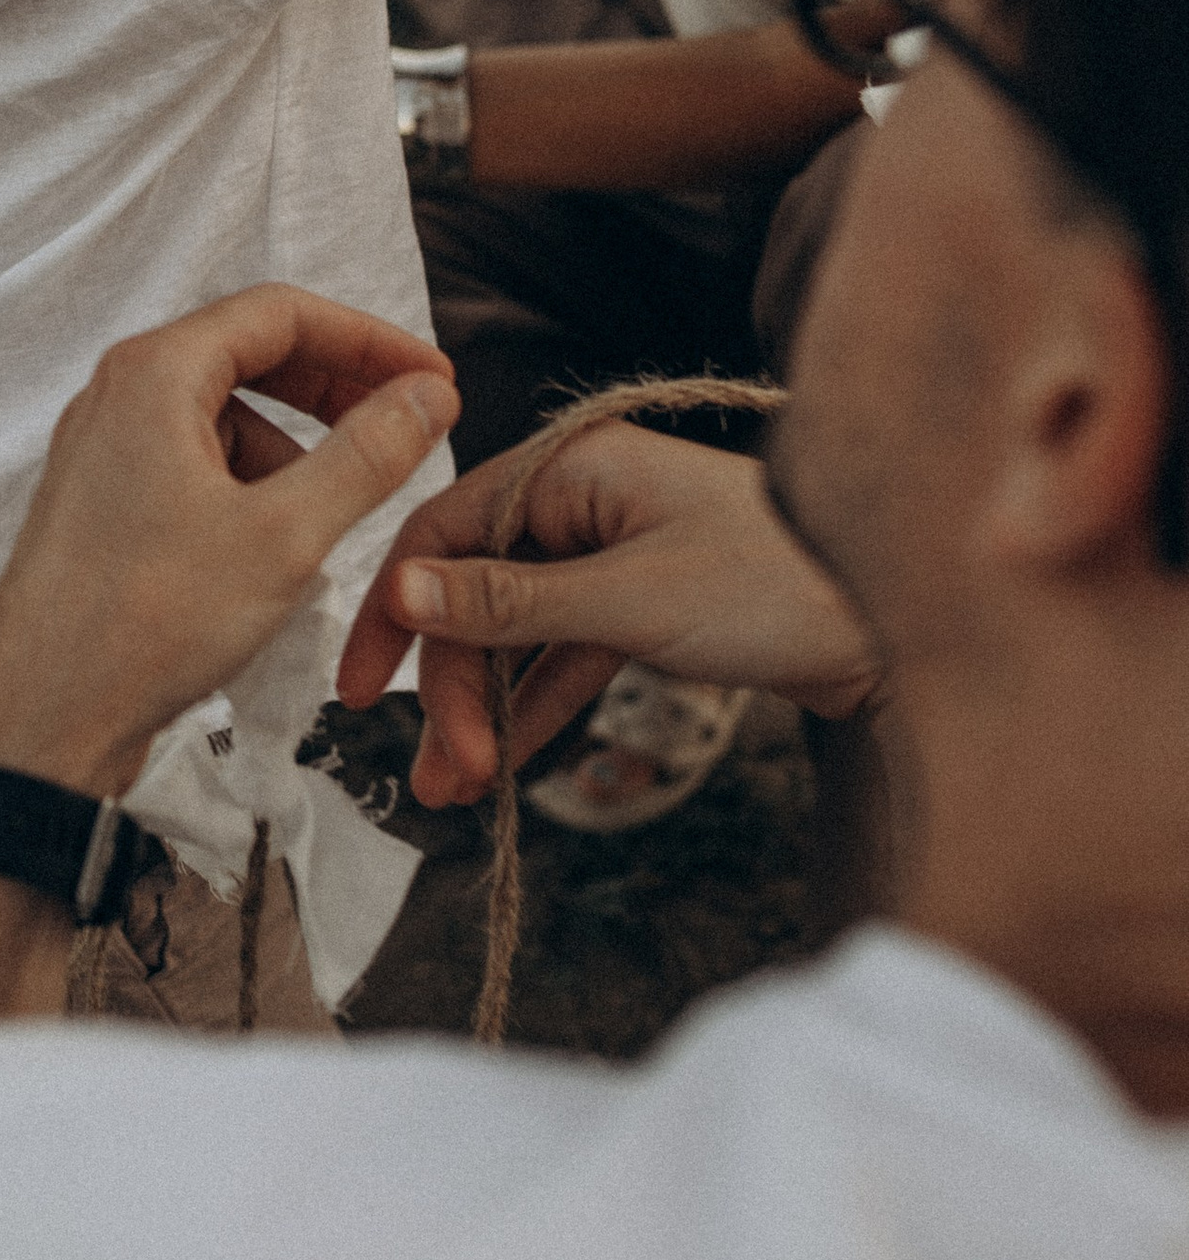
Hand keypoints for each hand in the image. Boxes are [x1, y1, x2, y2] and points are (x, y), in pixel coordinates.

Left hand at [0, 286, 456, 796]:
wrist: (42, 718)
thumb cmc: (145, 622)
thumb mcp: (285, 534)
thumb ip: (366, 455)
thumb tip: (426, 396)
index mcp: (154, 374)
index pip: (280, 313)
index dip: (368, 339)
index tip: (430, 376)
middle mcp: (119, 398)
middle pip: (250, 357)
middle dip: (335, 389)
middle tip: (404, 425)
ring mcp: (105, 452)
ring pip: (224, 420)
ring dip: (293, 450)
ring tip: (338, 512)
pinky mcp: (104, 507)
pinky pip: (194, 470)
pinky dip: (249, 491)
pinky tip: (278, 552)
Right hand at [335, 425, 881, 808]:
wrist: (902, 624)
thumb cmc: (779, 588)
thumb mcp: (630, 600)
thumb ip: (511, 603)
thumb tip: (401, 589)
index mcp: (572, 467)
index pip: (445, 531)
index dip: (395, 612)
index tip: (358, 691)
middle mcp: (584, 499)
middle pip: (477, 593)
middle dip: (455, 687)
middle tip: (444, 774)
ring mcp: (615, 552)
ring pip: (519, 633)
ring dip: (487, 709)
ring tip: (457, 791)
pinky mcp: (647, 604)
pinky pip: (566, 654)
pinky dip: (537, 706)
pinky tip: (507, 763)